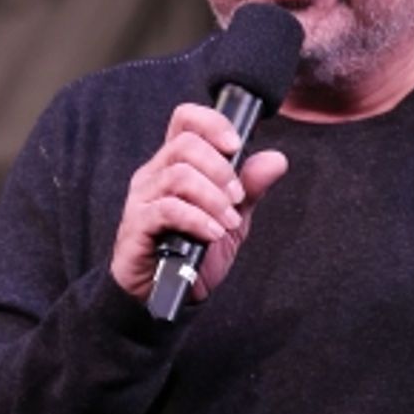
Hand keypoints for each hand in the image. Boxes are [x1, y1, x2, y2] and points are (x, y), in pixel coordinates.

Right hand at [111, 103, 287, 302]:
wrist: (168, 294)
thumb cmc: (193, 252)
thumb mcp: (231, 219)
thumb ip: (250, 189)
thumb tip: (276, 159)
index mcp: (176, 164)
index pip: (185, 120)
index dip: (212, 122)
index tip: (236, 145)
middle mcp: (155, 174)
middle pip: (185, 145)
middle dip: (221, 170)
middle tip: (238, 198)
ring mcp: (142, 198)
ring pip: (178, 175)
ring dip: (213, 197)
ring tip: (228, 222)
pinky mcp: (137, 225)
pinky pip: (167, 209)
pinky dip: (197, 219)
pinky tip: (213, 233)